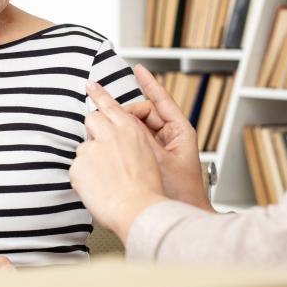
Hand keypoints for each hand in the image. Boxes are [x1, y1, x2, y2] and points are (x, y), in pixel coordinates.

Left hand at [70, 89, 168, 241]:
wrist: (137, 209)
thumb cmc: (147, 191)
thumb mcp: (148, 158)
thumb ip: (130, 146)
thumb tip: (118, 149)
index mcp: (130, 130)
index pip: (110, 105)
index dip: (99, 94)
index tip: (89, 85)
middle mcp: (110, 134)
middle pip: (92, 119)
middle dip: (94, 131)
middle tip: (100, 150)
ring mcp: (92, 148)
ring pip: (84, 149)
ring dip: (91, 161)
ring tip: (105, 181)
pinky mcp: (79, 165)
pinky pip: (77, 170)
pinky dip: (85, 179)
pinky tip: (98, 190)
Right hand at [113, 65, 209, 209]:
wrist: (177, 216)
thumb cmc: (179, 192)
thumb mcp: (157, 158)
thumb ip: (140, 137)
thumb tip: (123, 119)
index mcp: (180, 131)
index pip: (161, 101)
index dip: (149, 84)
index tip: (138, 69)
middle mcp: (171, 136)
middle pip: (144, 114)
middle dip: (126, 112)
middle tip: (106, 113)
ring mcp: (161, 148)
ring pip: (137, 128)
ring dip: (123, 126)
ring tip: (106, 128)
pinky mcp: (151, 159)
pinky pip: (135, 141)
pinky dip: (124, 139)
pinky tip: (111, 142)